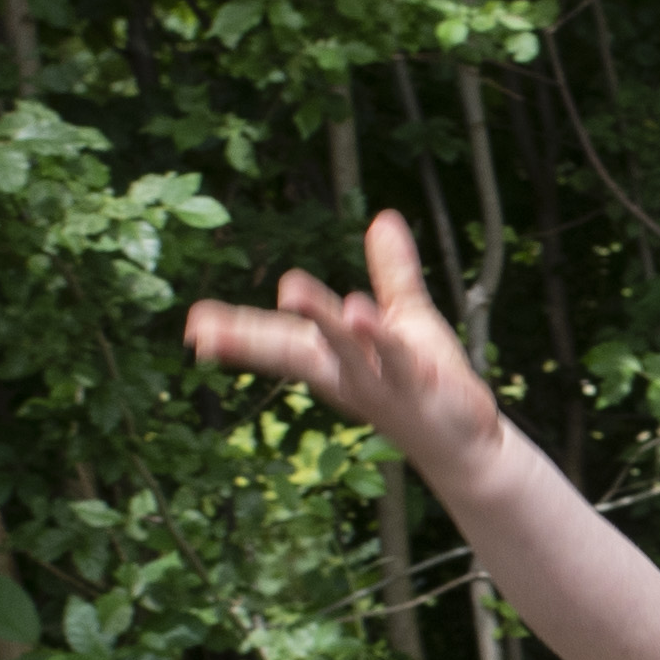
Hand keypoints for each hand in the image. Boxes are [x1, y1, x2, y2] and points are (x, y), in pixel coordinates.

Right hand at [185, 211, 503, 473]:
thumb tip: (383, 219)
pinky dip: (378, 337)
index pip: (277, 341)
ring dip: (319, 320)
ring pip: (343, 349)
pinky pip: (394, 359)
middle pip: (292, 351)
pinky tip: (360, 310)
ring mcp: (380, 383)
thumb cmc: (428, 381)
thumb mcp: (405, 318)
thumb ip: (393, 271)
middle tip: (205, 330)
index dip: (236, 333)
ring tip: (290, 289)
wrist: (467, 440)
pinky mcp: (417, 387)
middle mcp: (346, 374)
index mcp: (332, 357)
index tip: (193, 328)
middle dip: (250, 338)